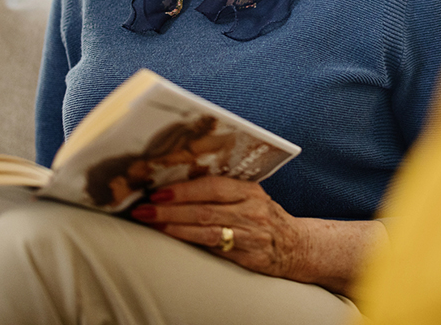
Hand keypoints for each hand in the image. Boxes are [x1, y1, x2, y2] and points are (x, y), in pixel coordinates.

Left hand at [130, 176, 308, 278]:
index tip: (158, 190)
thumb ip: (223, 191)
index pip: (213, 186)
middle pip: (205, 209)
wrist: (296, 246)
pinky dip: (191, 241)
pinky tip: (174, 237)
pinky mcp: (248, 257)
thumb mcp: (251, 197)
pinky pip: (214, 249)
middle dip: (170, 208)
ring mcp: (250, 235)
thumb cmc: (265, 217)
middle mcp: (251, 211)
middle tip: (144, 208)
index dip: (184, 189)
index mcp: (250, 191)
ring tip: (152, 223)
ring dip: (175, 226)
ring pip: (207, 230)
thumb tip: (178, 184)